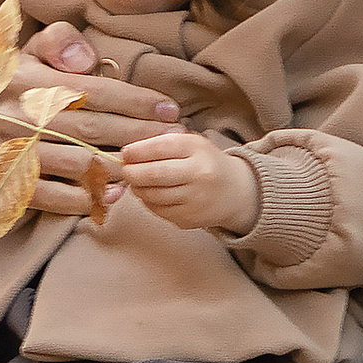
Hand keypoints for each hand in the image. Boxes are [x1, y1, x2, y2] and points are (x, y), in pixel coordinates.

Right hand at [20, 23, 177, 216]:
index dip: (136, 101)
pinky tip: (114, 194)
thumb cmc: (13, 79)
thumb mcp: (31, 48)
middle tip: (174, 139)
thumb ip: (61, 41)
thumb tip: (86, 61)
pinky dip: (85, 198)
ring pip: (78, 164)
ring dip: (119, 167)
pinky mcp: (7, 182)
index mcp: (30, 79)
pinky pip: (52, 196)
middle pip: (93, 129)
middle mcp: (20, 116)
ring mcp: (12, 153)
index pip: (94, 91)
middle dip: (139, 135)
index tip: (169, 110)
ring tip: (151, 165)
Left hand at [117, 126, 258, 234]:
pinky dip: (148, 202)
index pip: (160, 147)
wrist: (237, 192)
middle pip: (154, 174)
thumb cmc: (206, 162)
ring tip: (137, 181)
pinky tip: (151, 193)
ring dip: (138, 188)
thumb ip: (162, 143)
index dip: (137, 151)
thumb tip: (128, 153)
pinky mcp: (189, 219)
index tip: (125, 152)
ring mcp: (194, 199)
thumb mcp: (191, 143)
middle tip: (125, 170)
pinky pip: (158, 210)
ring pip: (153, 195)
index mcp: (197, 149)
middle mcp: (198, 174)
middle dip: (132, 172)